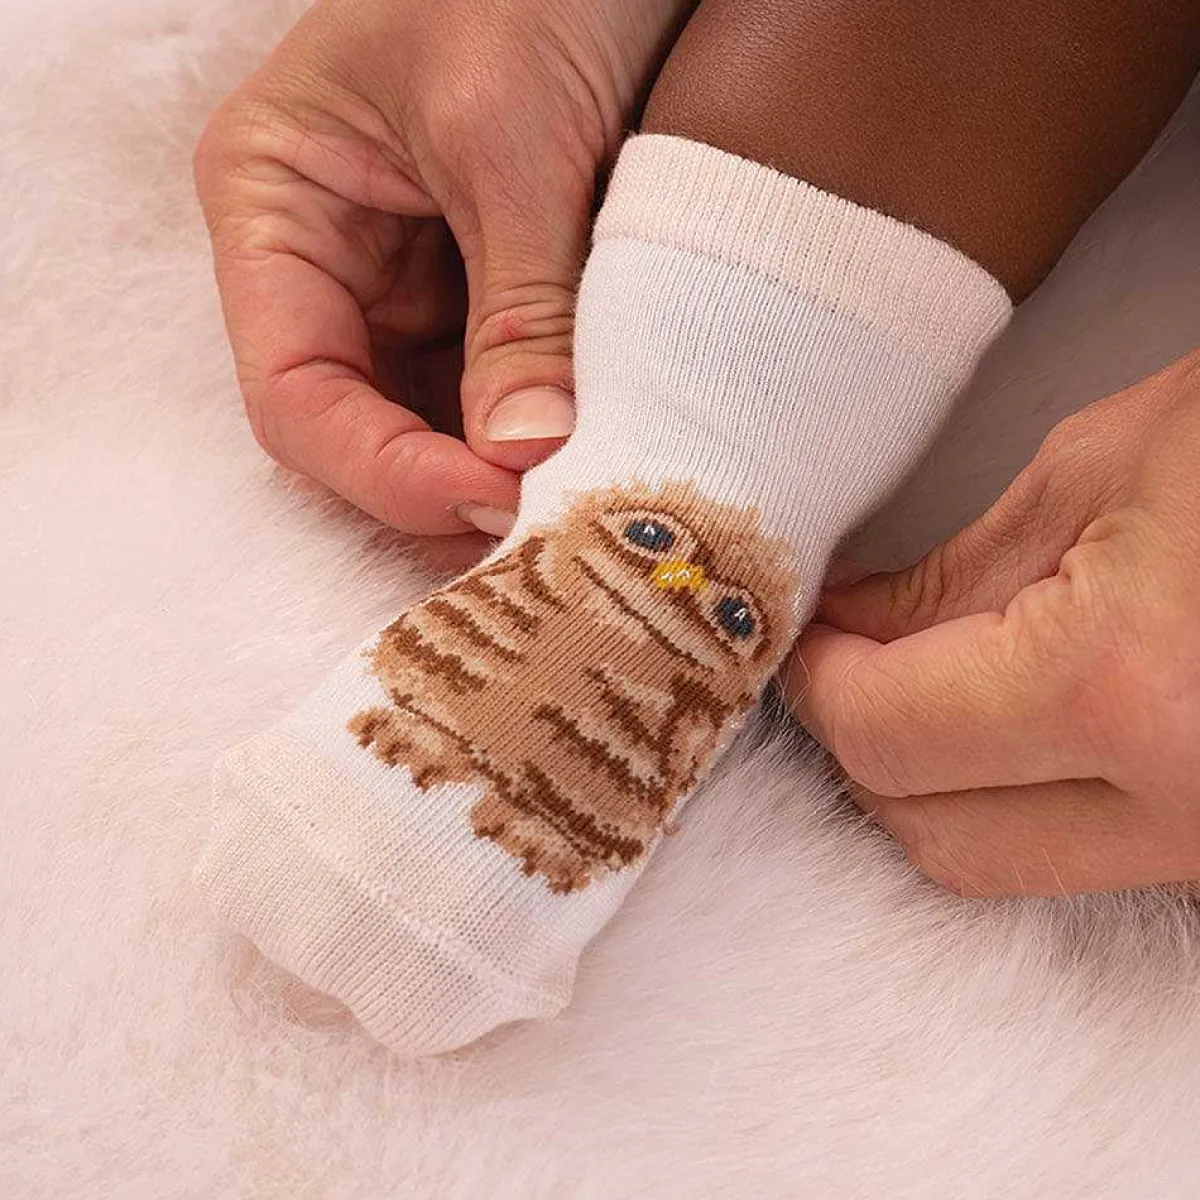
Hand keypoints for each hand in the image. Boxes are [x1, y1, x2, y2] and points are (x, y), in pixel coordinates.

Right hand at [195, 0, 684, 533]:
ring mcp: (403, 283)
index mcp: (274, 204)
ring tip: (572, 502)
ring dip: (492, 472)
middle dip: (442, 484)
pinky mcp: (475, 293)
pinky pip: (489, 390)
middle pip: (356, 426)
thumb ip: (518, 309)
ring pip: (427, 424)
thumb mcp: (514, 144)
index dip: (383, 469)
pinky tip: (585, 454)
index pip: (294, 392)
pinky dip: (531, 433)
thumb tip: (526, 458)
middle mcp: (327, 259)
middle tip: (540, 525)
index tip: (491, 501)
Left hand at [787, 348, 1199, 895]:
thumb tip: (850, 629)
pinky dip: (1009, 799)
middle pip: (933, 834)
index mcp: (1129, 690)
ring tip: (914, 682)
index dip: (820, 685)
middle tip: (842, 660)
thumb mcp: (1103, 471)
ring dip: (928, 783)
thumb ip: (953, 578)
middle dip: (862, 750)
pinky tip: (994, 718)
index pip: (890, 738)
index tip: (801, 638)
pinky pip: (1079, 854)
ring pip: (1000, 864)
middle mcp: (1188, 803)